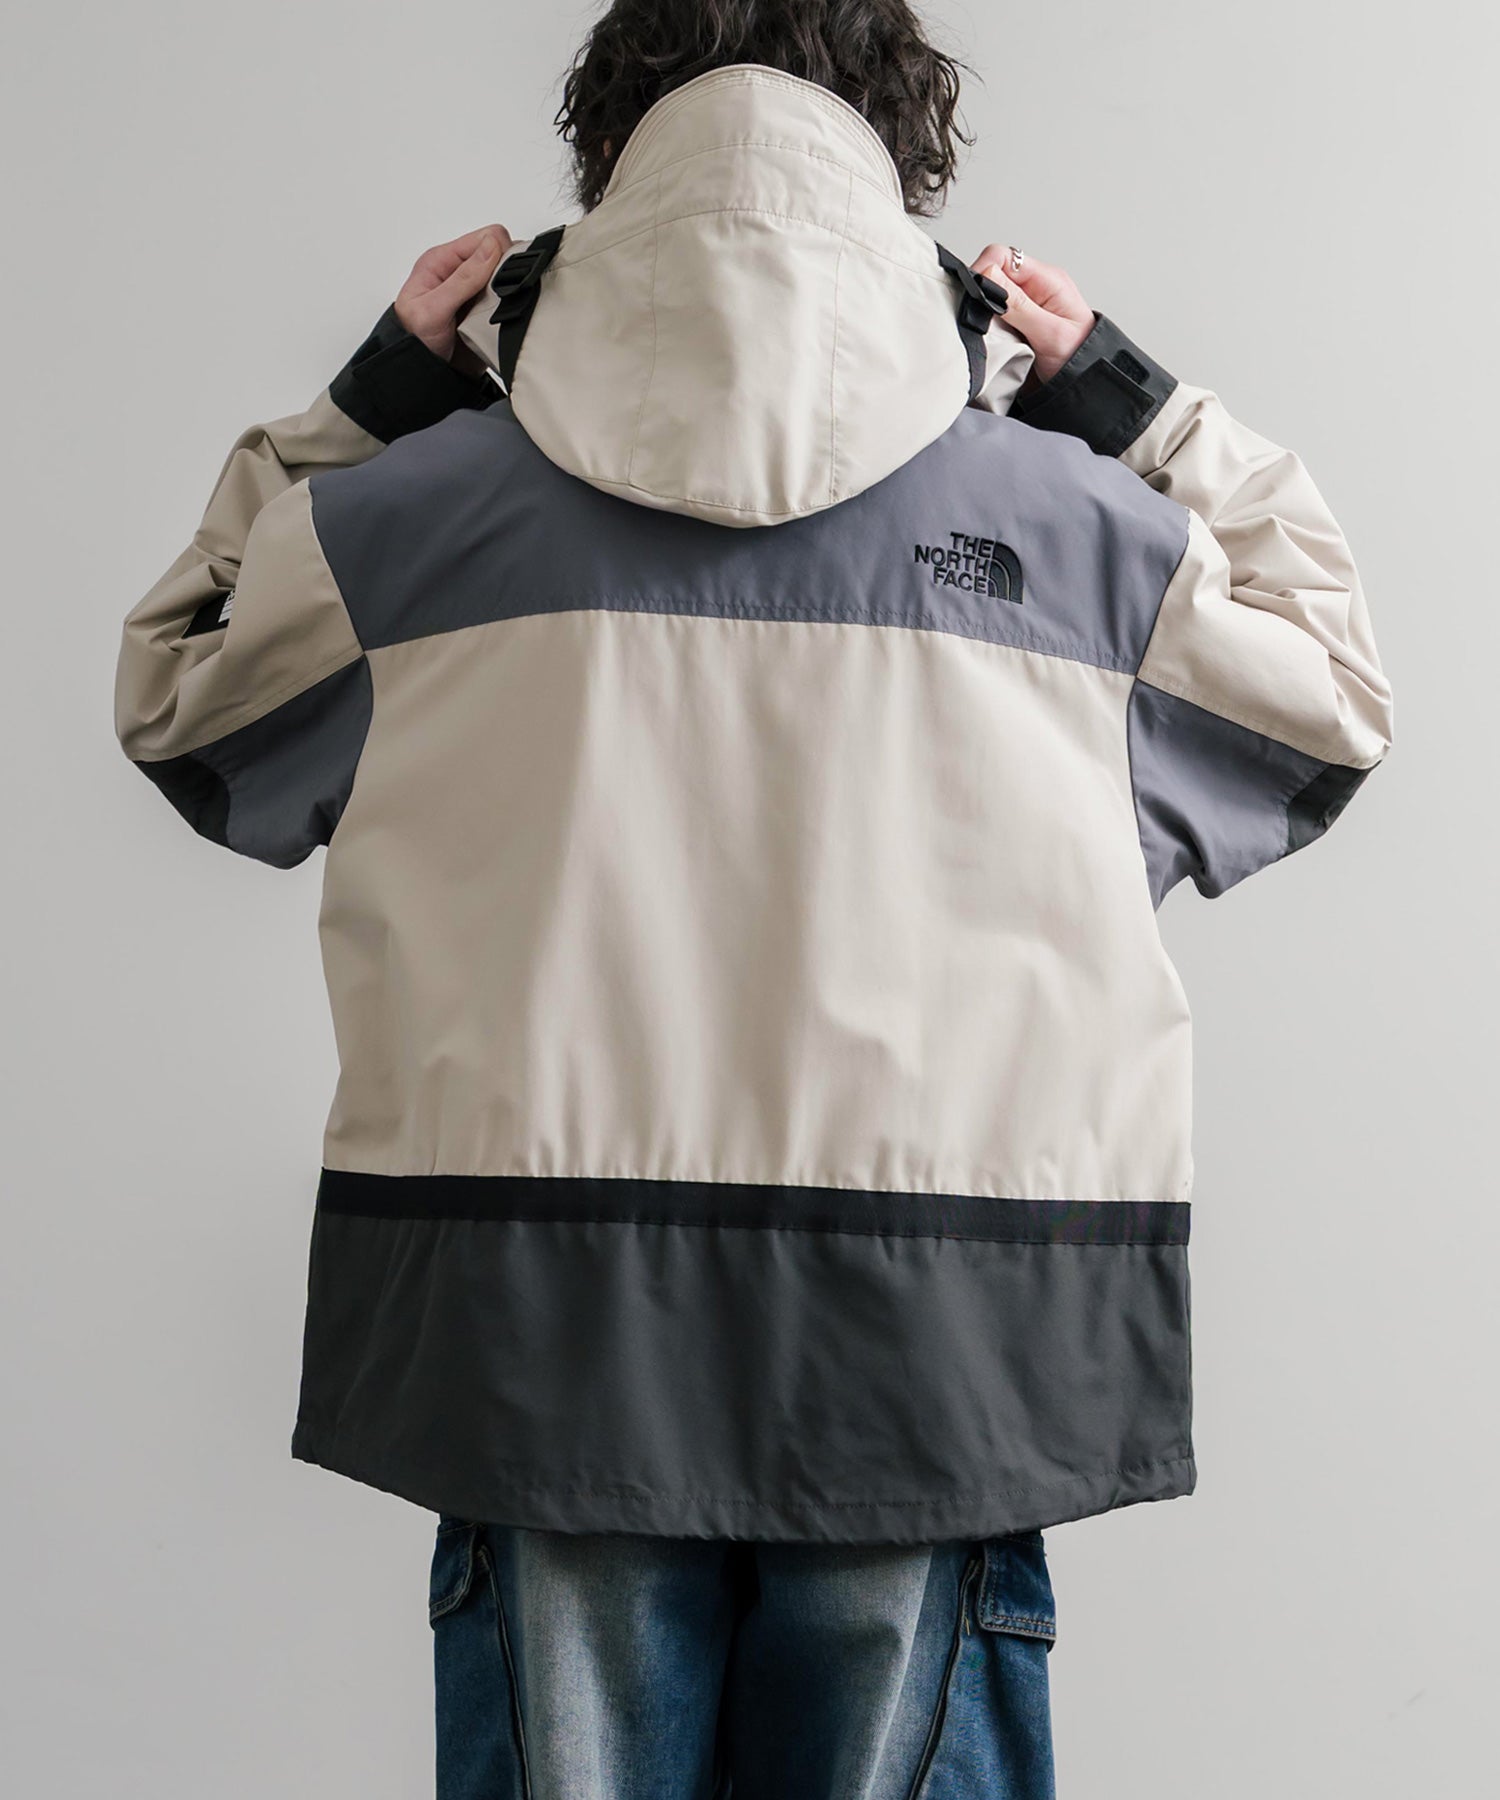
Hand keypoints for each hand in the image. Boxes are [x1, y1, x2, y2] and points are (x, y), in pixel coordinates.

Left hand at [395, 226, 512, 361]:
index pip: (486, 238)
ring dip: (510, 296)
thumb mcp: (433, 308)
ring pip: (511, 281)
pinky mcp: (488, 313)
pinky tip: (500, 323)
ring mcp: (477, 294)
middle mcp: (462, 273)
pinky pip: (512, 306)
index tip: (497, 279)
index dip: (500, 253)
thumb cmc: (414, 340)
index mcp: (444, 261)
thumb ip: (463, 277)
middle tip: (493, 301)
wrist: (423, 375)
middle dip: (507, 276)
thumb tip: (491, 246)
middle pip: (503, 257)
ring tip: (493, 314)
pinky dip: (513, 312)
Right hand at [971, 245, 1093, 384]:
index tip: (977, 296)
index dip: (984, 270)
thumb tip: (989, 274)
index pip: (1004, 256)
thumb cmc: (1079, 359)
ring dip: (983, 317)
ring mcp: (1022, 308)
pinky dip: (985, 331)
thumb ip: (1018, 304)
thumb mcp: (1050, 332)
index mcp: (1047, 281)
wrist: (1083, 386)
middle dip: (981, 296)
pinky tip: (993, 343)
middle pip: (991, 276)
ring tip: (993, 336)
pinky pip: (990, 321)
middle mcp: (1033, 290)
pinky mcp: (1013, 326)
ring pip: (987, 299)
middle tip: (986, 321)